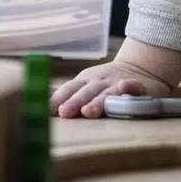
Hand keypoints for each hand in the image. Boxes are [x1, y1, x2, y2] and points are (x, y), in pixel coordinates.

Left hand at [49, 58, 171, 118]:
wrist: (140, 68)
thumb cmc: (105, 84)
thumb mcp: (86, 87)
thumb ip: (69, 98)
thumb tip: (40, 109)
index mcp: (85, 82)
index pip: (68, 90)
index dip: (56, 100)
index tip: (44, 112)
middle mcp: (99, 81)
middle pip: (85, 92)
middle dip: (74, 102)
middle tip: (64, 113)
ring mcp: (118, 83)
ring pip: (107, 93)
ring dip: (97, 101)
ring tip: (88, 111)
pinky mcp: (139, 87)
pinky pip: (135, 86)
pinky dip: (130, 87)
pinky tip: (125, 88)